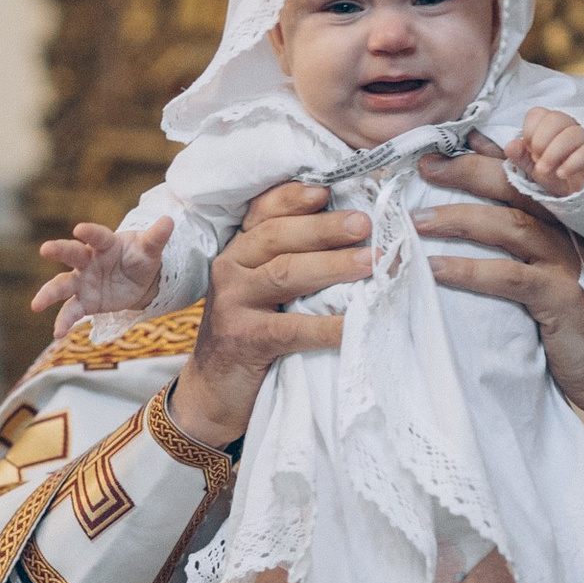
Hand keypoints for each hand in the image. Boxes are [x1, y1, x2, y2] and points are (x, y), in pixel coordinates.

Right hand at [33, 219, 167, 319]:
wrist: (138, 280)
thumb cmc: (140, 258)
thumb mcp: (150, 250)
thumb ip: (156, 238)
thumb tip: (170, 220)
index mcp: (105, 243)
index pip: (97, 236)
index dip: (89, 232)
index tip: (79, 229)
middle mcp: (89, 260)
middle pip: (71, 254)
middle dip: (58, 251)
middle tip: (45, 249)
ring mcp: (83, 281)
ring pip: (62, 285)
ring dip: (49, 294)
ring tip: (36, 304)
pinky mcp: (85, 301)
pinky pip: (72, 311)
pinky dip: (63, 322)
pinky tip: (57, 334)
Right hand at [167, 181, 365, 448]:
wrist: (213, 392)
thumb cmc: (252, 334)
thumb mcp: (262, 290)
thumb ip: (291, 262)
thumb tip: (357, 237)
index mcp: (238, 250)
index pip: (264, 212)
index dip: (294, 197)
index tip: (329, 190)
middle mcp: (230, 269)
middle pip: (278, 237)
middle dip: (324, 228)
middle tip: (365, 223)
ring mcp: (232, 304)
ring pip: (285, 273)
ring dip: (332, 265)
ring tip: (371, 262)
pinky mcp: (244, 340)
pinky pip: (292, 329)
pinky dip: (328, 326)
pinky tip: (357, 324)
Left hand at [416, 143, 583, 421]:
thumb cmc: (571, 321)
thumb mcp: (545, 273)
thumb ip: (515, 242)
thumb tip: (468, 215)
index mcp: (562, 220)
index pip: (523, 173)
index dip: (484, 153)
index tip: (442, 144)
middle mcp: (568, 232)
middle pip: (515, 186)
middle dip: (466, 172)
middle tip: (424, 167)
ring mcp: (567, 263)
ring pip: (510, 225)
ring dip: (459, 219)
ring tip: (417, 222)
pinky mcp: (562, 298)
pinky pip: (510, 277)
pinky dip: (470, 271)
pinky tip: (437, 270)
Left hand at [508, 105, 583, 199]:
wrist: (578, 197)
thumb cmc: (555, 176)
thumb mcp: (534, 169)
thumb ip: (521, 157)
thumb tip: (511, 146)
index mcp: (551, 126)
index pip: (538, 113)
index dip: (529, 131)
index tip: (529, 150)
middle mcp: (570, 127)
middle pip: (556, 118)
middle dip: (541, 141)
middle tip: (537, 161)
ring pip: (573, 133)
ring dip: (554, 153)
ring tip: (544, 171)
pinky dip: (572, 163)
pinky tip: (561, 174)